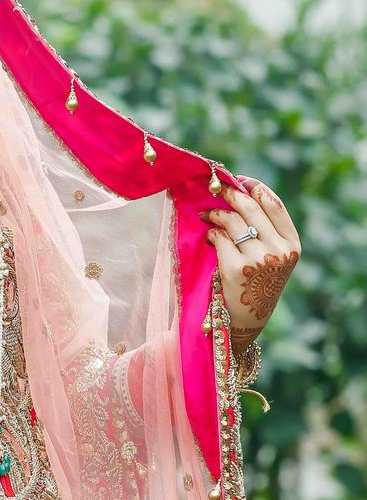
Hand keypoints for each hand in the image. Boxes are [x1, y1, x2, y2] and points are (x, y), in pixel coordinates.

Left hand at [200, 177, 300, 346]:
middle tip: (216, 190)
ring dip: (215, 213)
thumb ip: (266, 230)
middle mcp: (279, 252)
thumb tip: (241, 191)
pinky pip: (219, 237)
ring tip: (206, 215)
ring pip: (232, 220)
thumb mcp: (273, 258)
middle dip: (230, 194)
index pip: (275, 204)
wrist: (246, 319)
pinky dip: (211, 234)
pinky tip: (209, 238)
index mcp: (293, 246)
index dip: (255, 187)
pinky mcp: (236, 268)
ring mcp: (259, 260)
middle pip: (251, 207)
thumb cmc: (256, 283)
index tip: (239, 180)